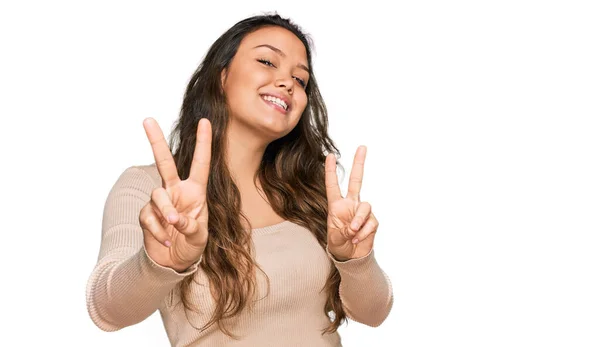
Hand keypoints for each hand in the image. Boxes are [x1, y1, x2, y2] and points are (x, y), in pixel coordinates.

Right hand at [139, 117, 211, 271]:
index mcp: (195, 191)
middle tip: (147, 119)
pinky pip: (149, 216)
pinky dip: (158, 231)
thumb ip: (190, 226)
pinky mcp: (146, 215)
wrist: (173, 263)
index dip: (203, 143)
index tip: (205, 121)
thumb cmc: (191, 244)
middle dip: (155, 141)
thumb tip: (174, 218)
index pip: (200, 163)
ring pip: (157, 195)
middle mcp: (176, 191)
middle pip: (164, 162)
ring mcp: (160, 202)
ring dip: (166, 210)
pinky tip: (166, 240)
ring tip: (173, 225)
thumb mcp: (199, 236)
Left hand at [325, 146, 378, 260]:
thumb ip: (343, 230)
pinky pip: (371, 222)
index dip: (331, 171)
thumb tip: (355, 225)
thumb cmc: (339, 243)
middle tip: (362, 147)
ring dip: (359, 220)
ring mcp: (363, 212)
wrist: (351, 256)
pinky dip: (364, 232)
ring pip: (365, 206)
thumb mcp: (334, 237)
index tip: (330, 155)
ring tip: (353, 233)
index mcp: (337, 205)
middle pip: (357, 180)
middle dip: (359, 163)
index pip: (333, 185)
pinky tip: (358, 239)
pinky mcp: (373, 221)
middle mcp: (351, 204)